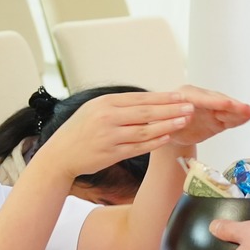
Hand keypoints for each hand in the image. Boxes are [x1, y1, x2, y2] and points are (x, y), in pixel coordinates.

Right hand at [31, 92, 196, 181]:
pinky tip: (168, 137)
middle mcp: (107, 118)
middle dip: (171, 109)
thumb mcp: (94, 110)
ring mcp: (110, 136)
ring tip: (184, 121)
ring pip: (145, 130)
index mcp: (105, 103)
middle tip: (189, 107)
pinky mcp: (112, 154)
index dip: (162, 97)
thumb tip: (149, 101)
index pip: (140, 98)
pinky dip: (155, 142)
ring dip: (168, 125)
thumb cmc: (79, 131)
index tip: (180, 96)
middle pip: (147, 112)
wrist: (60, 154)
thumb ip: (119, 106)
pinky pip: (139, 147)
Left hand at [163, 86, 249, 146]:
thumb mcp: (160, 121)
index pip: (203, 98)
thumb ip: (171, 118)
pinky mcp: (217, 119)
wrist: (165, 130)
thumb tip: (185, 115)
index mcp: (184, 95)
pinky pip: (230, 118)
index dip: (216, 102)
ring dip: (241, 111)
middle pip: (219, 101)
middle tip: (246, 108)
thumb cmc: (160, 122)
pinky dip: (241, 118)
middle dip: (234, 105)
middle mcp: (200, 99)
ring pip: (227, 109)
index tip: (227, 104)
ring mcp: (210, 108)